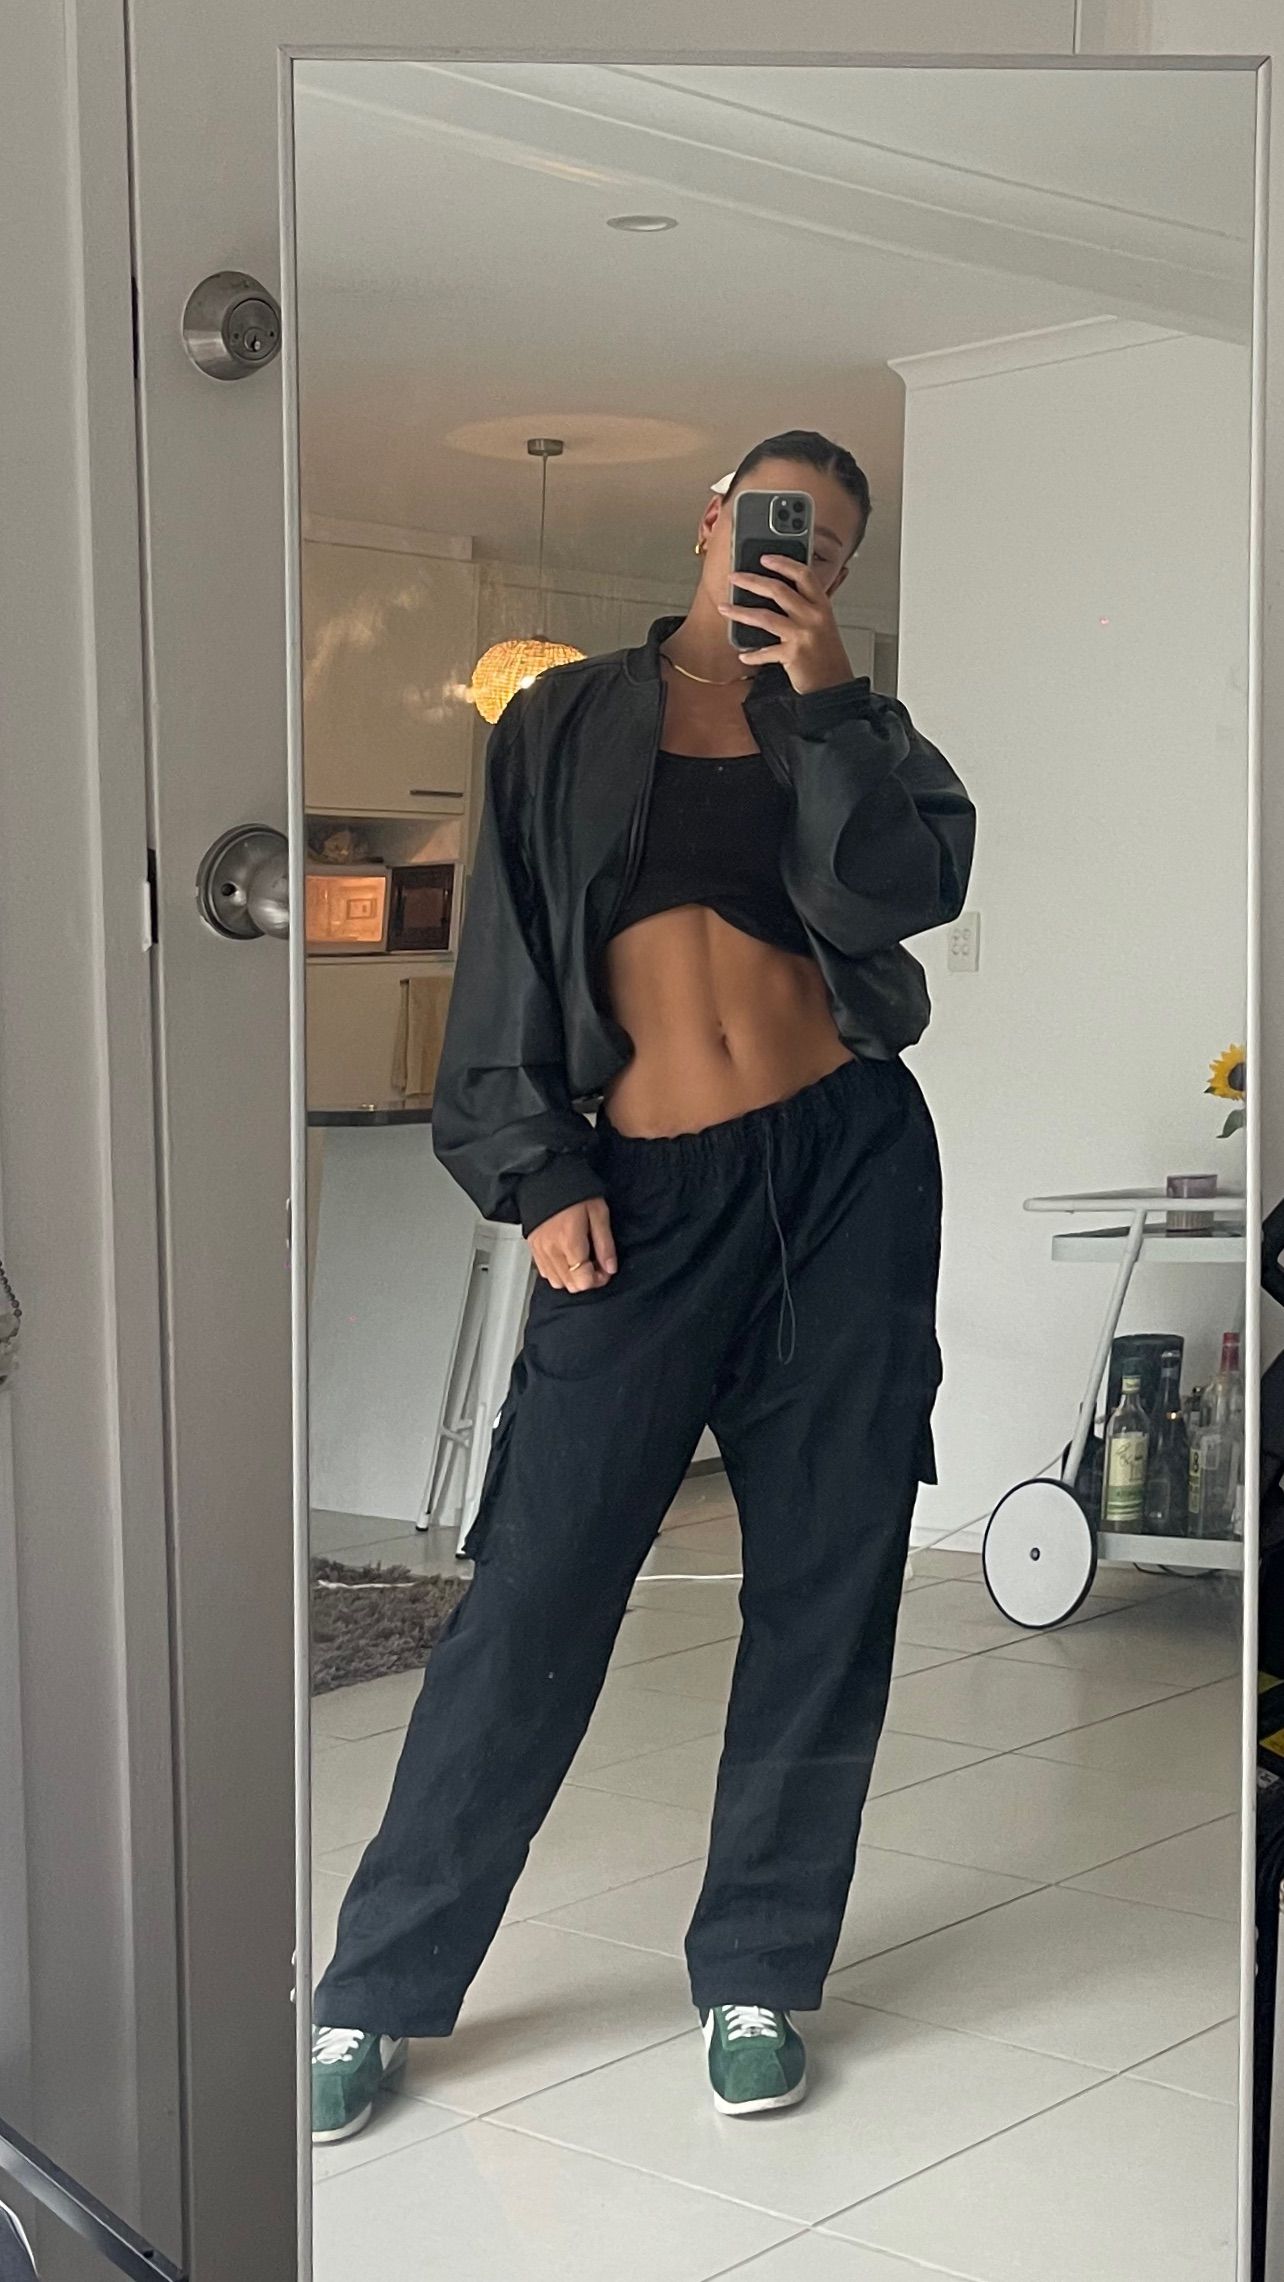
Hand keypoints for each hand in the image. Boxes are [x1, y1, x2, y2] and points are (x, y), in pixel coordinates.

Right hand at [528, 1197, 616, 1292]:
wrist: (546, 1176)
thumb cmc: (573, 1190)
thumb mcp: (598, 1213)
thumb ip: (605, 1244)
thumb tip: (610, 1268)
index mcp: (570, 1242)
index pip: (584, 1281)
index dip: (599, 1279)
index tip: (605, 1268)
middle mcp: (552, 1251)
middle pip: (571, 1286)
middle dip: (588, 1279)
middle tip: (596, 1263)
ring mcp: (540, 1251)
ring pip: (557, 1282)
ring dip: (573, 1277)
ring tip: (581, 1260)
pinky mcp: (533, 1248)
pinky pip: (545, 1273)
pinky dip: (558, 1272)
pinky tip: (567, 1258)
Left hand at [717, 555, 852, 694]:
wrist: (835, 685)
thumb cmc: (826, 655)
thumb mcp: (823, 624)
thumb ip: (806, 607)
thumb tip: (777, 591)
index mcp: (822, 605)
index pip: (803, 574)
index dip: (783, 562)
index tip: (765, 558)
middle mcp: (813, 616)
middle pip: (778, 589)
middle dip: (751, 581)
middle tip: (734, 577)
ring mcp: (803, 635)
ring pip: (764, 617)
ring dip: (740, 612)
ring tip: (724, 608)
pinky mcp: (793, 655)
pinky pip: (765, 652)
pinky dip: (753, 655)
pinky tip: (744, 655)